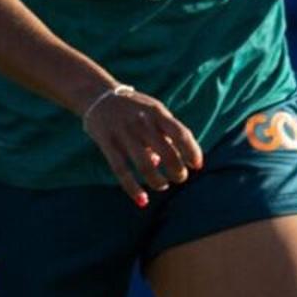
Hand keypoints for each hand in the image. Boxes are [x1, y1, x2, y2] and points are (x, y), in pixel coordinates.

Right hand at [80, 85, 203, 206]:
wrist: (98, 96)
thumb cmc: (134, 108)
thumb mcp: (153, 111)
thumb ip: (166, 133)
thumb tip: (172, 162)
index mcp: (157, 112)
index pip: (181, 134)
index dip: (192, 152)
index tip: (197, 166)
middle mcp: (142, 122)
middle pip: (167, 153)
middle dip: (178, 171)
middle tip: (180, 177)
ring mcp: (123, 133)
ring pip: (146, 165)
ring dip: (158, 181)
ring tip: (163, 185)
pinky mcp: (107, 143)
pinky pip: (121, 171)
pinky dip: (133, 189)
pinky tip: (143, 201)